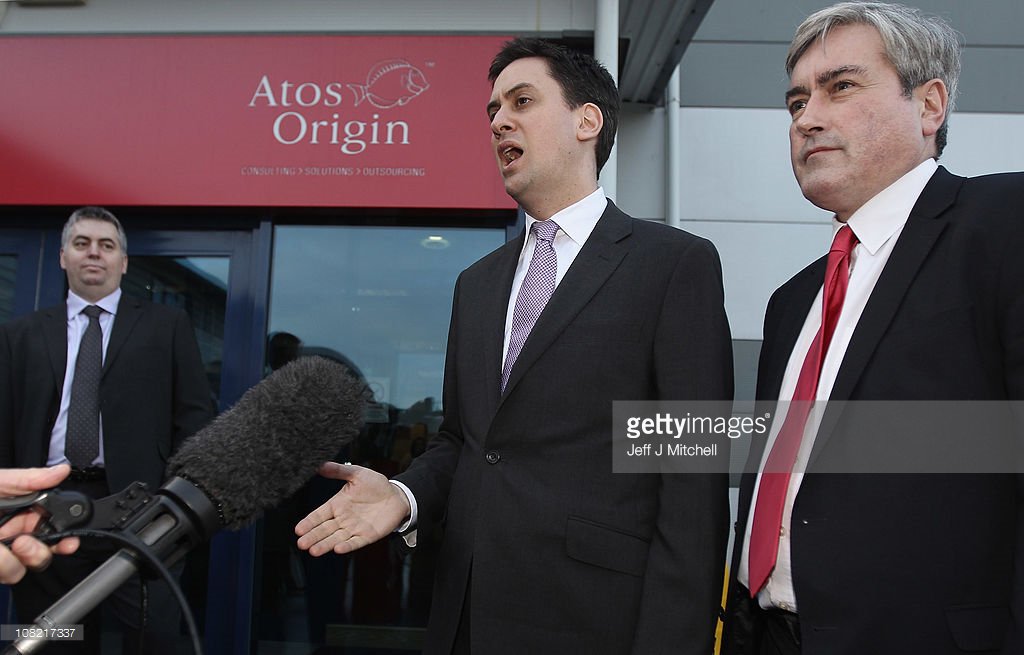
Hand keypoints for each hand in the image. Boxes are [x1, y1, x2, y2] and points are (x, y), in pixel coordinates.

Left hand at [0, 465, 80, 583]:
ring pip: (25, 568)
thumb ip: (29, 479)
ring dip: (13, 558)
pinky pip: (8, 573)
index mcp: (20, 514)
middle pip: (44, 553)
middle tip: (23, 542)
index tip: (69, 541)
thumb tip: (62, 470)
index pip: (53, 527)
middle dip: (39, 551)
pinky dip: (0, 563)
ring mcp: (3, 554)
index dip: (65, 535)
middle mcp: (14, 536)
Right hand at [295, 462, 410, 555]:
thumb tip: (321, 465)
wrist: (397, 495)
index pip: (319, 515)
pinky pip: (355, 542)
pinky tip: (337, 549)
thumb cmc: (376, 485)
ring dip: (325, 544)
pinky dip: (346, 546)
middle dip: (312, 536)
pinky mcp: (367, 536)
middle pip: (324, 529)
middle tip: (301, 543)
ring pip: (336, 538)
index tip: (298, 529)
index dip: (309, 522)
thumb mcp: (357, 474)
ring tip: (313, 550)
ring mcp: (354, 528)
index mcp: (337, 504)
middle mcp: (343, 518)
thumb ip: (340, 471)